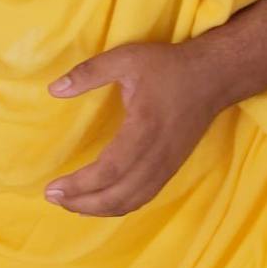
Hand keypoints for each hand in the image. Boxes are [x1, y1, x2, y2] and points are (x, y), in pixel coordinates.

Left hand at [44, 40, 224, 217]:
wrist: (214, 77)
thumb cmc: (168, 67)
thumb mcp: (126, 59)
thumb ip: (89, 72)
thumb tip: (53, 89)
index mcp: (144, 129)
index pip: (109, 170)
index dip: (80, 185)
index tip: (52, 187)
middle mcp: (157, 155)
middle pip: (118, 194)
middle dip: (82, 202)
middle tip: (53, 197)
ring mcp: (167, 166)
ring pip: (131, 201)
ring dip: (99, 209)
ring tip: (70, 204)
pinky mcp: (171, 169)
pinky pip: (143, 197)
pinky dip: (118, 206)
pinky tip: (98, 204)